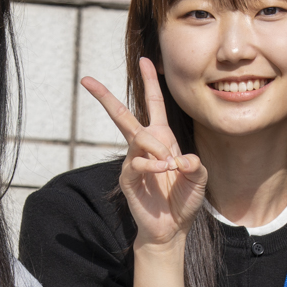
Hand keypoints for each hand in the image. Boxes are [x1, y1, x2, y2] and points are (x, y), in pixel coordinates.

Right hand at [82, 58, 206, 248]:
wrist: (172, 227)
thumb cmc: (184, 200)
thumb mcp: (199, 178)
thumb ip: (196, 166)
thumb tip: (181, 159)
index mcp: (162, 138)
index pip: (154, 104)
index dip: (149, 81)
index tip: (145, 60)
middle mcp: (144, 145)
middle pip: (122, 114)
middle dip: (105, 96)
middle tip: (86, 79)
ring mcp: (133, 161)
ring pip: (137, 137)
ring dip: (155, 146)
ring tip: (170, 164)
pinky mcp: (128, 178)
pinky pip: (135, 162)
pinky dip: (151, 164)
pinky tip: (163, 171)